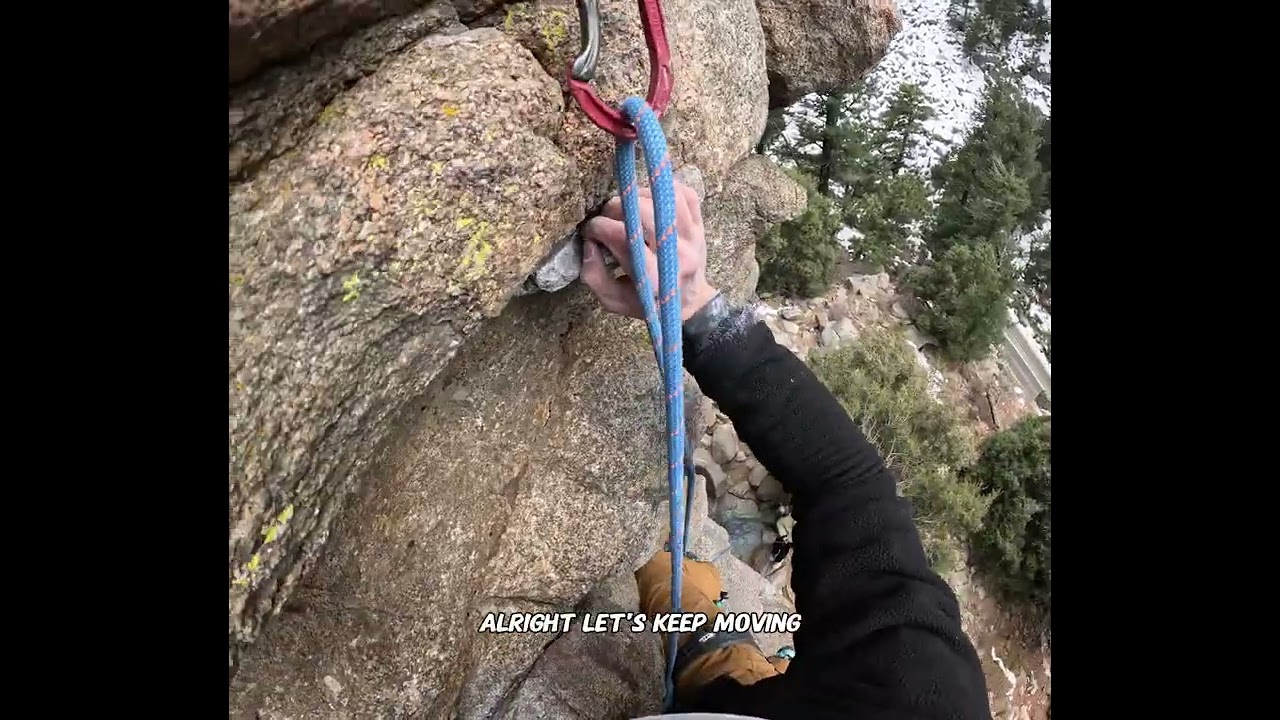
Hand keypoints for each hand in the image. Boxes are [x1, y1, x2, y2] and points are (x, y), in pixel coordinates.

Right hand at [580, 181, 717, 321]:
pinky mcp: (700, 225)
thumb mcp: (615, 300)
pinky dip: (665, 189)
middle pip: (644, 212)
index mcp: (654, 276)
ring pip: (664, 198)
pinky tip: (649, 200)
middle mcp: (676, 253)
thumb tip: (589, 243)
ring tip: (627, 207)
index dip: (599, 227)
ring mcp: (692, 236)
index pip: (624, 237)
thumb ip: (594, 276)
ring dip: (638, 196)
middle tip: (608, 217)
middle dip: (617, 208)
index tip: (591, 230)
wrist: (691, 303)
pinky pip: (685, 194)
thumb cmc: (649, 303)